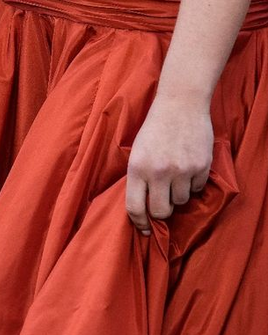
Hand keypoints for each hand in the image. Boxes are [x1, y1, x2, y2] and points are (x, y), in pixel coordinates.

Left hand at [125, 95, 212, 233]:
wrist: (179, 104)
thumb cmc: (154, 127)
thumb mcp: (137, 150)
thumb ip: (139, 176)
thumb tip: (143, 207)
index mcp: (137, 167)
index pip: (135, 207)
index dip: (139, 222)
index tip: (144, 230)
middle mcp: (158, 172)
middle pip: (161, 212)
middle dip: (162, 212)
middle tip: (162, 203)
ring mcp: (181, 171)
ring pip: (181, 202)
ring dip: (177, 194)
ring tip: (175, 175)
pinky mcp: (200, 168)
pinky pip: (197, 190)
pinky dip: (193, 184)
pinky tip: (188, 167)